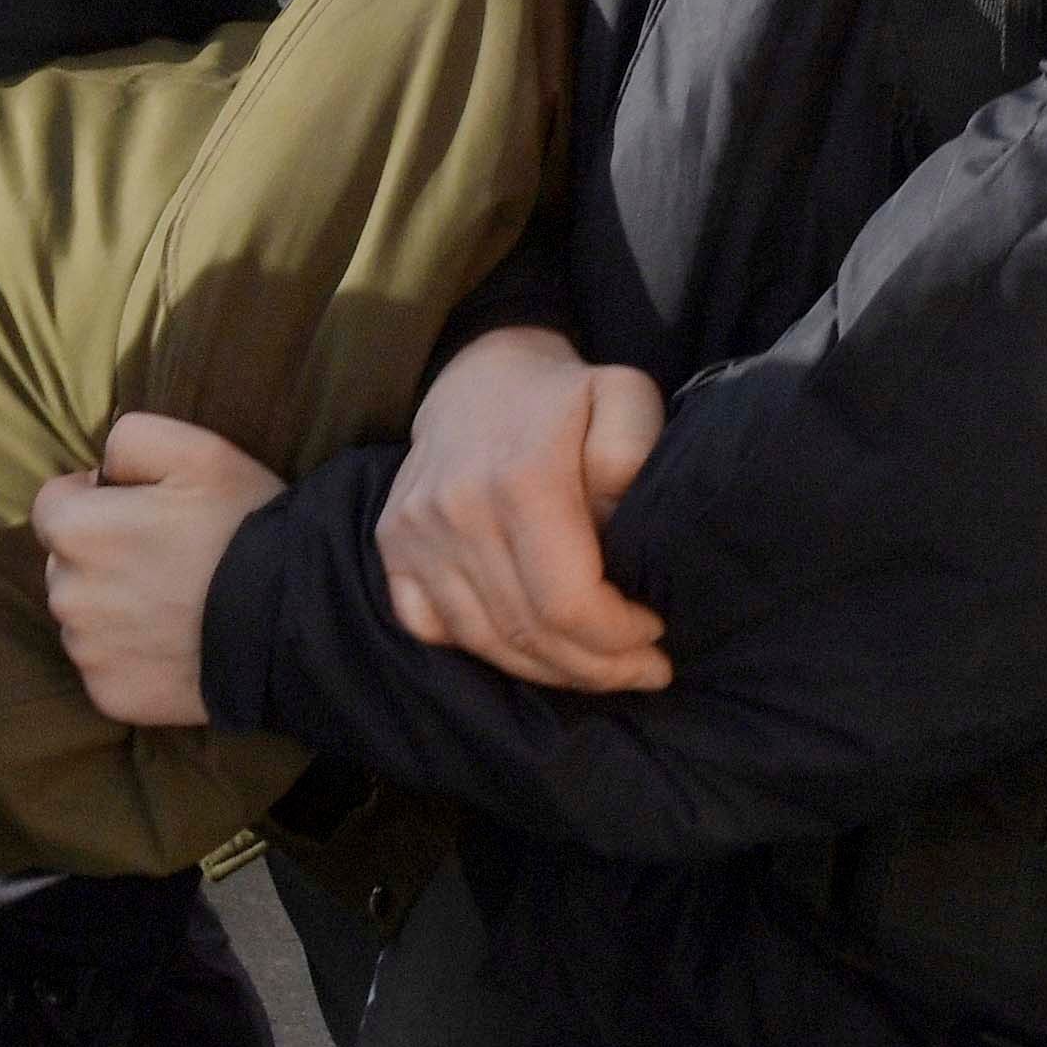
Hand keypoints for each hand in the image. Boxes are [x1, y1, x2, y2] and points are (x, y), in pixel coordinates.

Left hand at [35, 413, 287, 727]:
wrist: (299, 621)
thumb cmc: (247, 528)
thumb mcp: (198, 451)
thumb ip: (131, 439)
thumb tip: (100, 470)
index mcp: (76, 531)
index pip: (54, 505)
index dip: (97, 501)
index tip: (144, 512)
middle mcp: (68, 595)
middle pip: (66, 564)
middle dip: (102, 556)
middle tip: (168, 559)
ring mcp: (89, 652)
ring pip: (84, 618)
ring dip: (114, 608)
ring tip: (178, 603)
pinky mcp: (112, 696)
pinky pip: (107, 666)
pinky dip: (132, 657)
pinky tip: (178, 644)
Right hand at [379, 327, 672, 693]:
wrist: (479, 377)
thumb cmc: (566, 399)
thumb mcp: (625, 398)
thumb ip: (636, 454)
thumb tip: (623, 525)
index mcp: (523, 479)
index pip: (569, 605)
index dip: (619, 639)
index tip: (655, 631)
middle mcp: (457, 509)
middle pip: (530, 634)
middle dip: (597, 668)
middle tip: (640, 667)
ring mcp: (414, 531)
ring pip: (484, 642)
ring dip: (549, 670)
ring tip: (595, 665)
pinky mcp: (391, 545)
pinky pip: (430, 628)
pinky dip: (483, 651)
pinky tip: (528, 646)